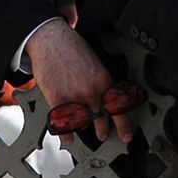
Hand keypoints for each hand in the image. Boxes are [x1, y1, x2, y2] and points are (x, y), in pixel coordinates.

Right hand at [25, 20, 132, 143]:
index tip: (127, 136)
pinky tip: (68, 137)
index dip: (124, 126)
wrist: (51, 40)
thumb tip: (105, 98)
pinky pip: (63, 122)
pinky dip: (66, 132)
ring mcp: (74, 97)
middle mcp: (92, 91)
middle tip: (104, 136)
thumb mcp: (97, 64)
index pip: (118, 109)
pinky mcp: (56, 99)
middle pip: (101, 119)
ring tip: (84, 132)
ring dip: (83, 129)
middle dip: (103, 130)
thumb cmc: (73, 49)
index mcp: (104, 81)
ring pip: (82, 122)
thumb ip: (101, 83)